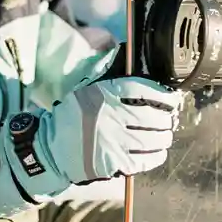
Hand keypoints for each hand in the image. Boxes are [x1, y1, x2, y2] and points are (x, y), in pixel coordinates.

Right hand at [3, 76, 183, 195]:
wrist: (50, 149)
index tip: (171, 98)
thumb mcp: (86, 89)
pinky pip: (146, 158)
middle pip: (154, 117)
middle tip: (169, 119)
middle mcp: (112, 117)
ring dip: (164, 136)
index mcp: (105, 95)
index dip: (164, 96)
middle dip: (167, 119)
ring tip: (165, 134)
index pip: (145, 91)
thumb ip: (110, 78)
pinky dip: (157, 154)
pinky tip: (159, 151)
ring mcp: (115, 142)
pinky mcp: (115, 163)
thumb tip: (130, 58)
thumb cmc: (71, 117)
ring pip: (154, 139)